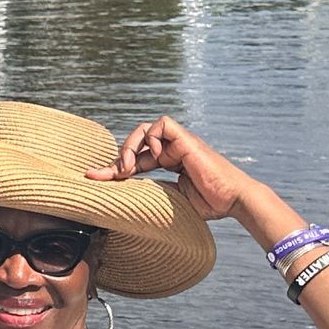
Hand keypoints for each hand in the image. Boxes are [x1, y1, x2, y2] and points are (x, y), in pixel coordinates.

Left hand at [85, 115, 258, 221]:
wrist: (234, 202)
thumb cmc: (210, 204)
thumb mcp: (172, 199)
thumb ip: (152, 191)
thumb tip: (124, 195)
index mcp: (170, 162)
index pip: (136, 160)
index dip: (115, 168)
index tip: (94, 178)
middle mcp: (173, 149)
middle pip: (137, 141)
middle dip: (118, 156)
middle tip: (109, 175)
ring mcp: (181, 143)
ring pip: (146, 129)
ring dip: (130, 145)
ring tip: (127, 167)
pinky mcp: (187, 139)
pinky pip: (164, 124)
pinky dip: (152, 137)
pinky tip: (154, 156)